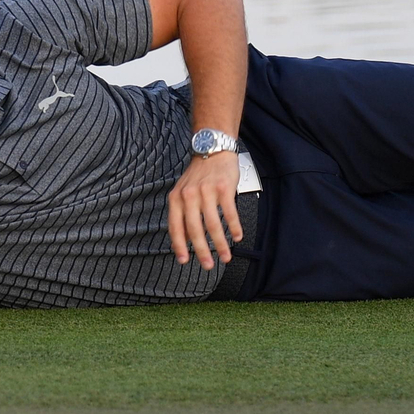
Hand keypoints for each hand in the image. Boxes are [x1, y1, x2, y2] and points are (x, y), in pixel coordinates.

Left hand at [167, 152, 241, 269]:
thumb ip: (181, 213)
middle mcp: (189, 195)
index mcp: (176, 197)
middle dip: (202, 251)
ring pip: (213, 224)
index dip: (179, 246)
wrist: (213, 149)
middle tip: (208, 264)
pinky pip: (229, 213)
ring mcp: (207, 191)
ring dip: (221, 244)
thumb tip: (181, 241)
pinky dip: (234, 227)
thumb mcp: (182, 191)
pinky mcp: (224, 188)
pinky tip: (237, 236)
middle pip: (195, 229)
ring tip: (226, 256)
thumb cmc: (199, 174)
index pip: (175, 227)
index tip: (184, 260)